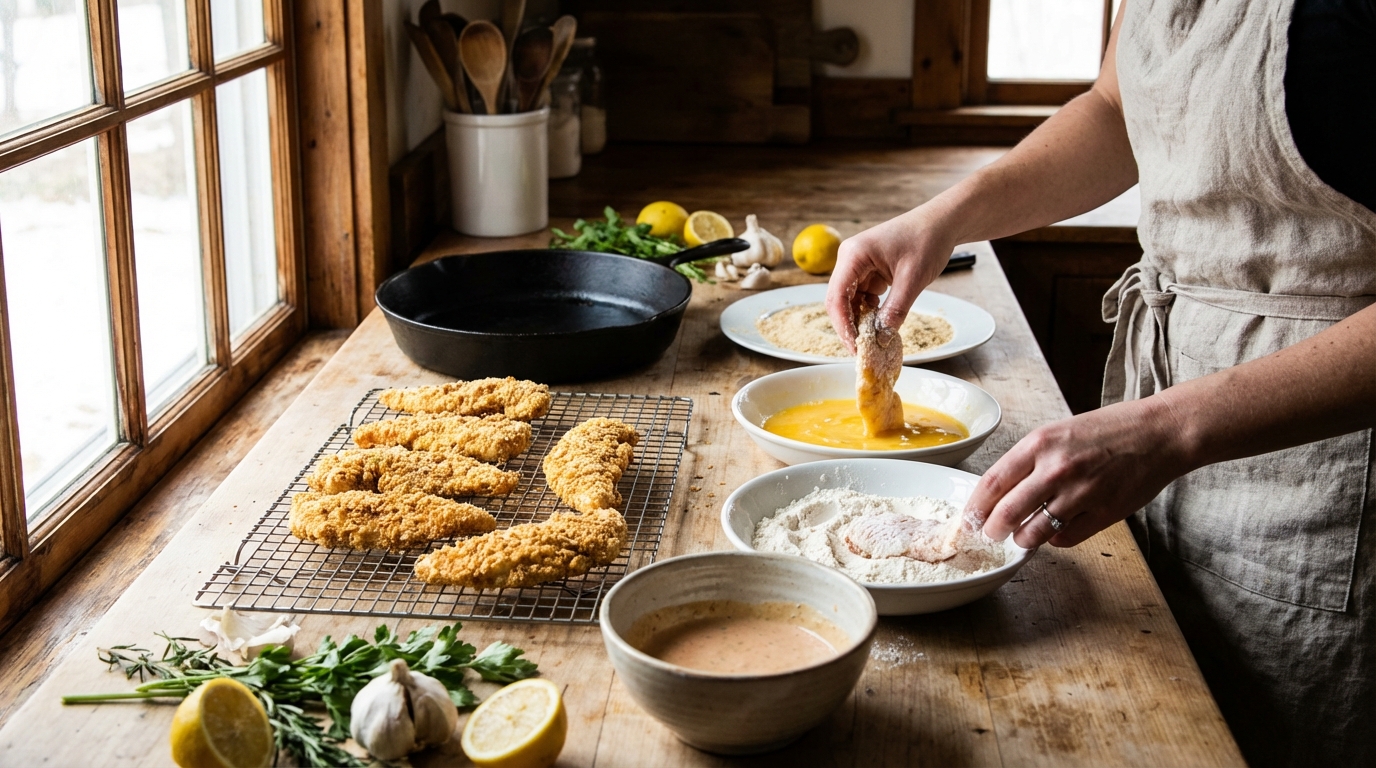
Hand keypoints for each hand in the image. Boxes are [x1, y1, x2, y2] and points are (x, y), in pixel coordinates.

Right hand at [824, 209, 956, 352]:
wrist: (941, 222)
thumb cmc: (927, 240)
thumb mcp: (913, 278)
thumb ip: (896, 309)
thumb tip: (882, 339)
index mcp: (854, 255)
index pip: (837, 296)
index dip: (843, 325)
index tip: (855, 346)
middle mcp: (850, 260)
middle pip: (838, 301)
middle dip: (848, 326)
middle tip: (861, 351)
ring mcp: (858, 266)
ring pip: (849, 302)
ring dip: (859, 321)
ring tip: (872, 341)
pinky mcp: (868, 272)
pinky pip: (862, 298)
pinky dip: (869, 314)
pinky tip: (880, 325)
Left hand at [969, 396, 1193, 547]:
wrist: (1158, 434)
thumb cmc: (1107, 431)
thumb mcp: (1058, 432)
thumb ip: (1029, 460)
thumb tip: (999, 492)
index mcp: (1040, 443)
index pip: (992, 482)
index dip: (975, 507)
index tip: (969, 518)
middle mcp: (1057, 468)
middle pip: (1006, 513)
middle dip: (992, 530)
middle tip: (990, 534)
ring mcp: (1081, 493)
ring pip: (1033, 532)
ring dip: (1022, 539)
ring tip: (1022, 535)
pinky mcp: (1104, 513)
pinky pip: (1064, 539)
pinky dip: (1054, 540)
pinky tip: (1055, 531)